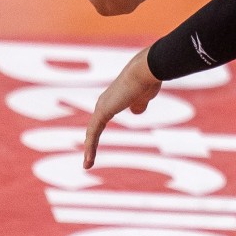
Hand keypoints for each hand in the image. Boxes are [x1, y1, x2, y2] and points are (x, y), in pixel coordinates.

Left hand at [82, 49, 162, 166]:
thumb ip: (139, 104)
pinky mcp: (103, 112)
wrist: (146, 70)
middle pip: (94, 128)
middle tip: (88, 160)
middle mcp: (103, 103)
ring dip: (89, 150)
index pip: (101, 121)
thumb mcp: (145, 97)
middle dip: (90, 144)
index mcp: (113, 100)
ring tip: (87, 165)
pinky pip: (93, 134)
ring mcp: (102, 107)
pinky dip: (90, 148)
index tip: (97, 146)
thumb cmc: (148, 80)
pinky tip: (89, 160)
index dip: (98, 134)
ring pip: (92, 133)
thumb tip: (135, 112)